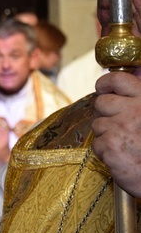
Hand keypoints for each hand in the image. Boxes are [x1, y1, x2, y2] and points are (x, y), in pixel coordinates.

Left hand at [93, 71, 140, 196]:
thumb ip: (140, 99)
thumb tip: (132, 76)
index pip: (118, 80)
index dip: (106, 84)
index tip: (104, 89)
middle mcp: (132, 110)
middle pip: (101, 103)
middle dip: (105, 114)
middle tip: (119, 126)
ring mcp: (119, 127)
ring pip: (97, 124)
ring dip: (107, 134)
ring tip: (126, 144)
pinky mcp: (110, 145)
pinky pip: (97, 144)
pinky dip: (106, 152)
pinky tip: (123, 156)